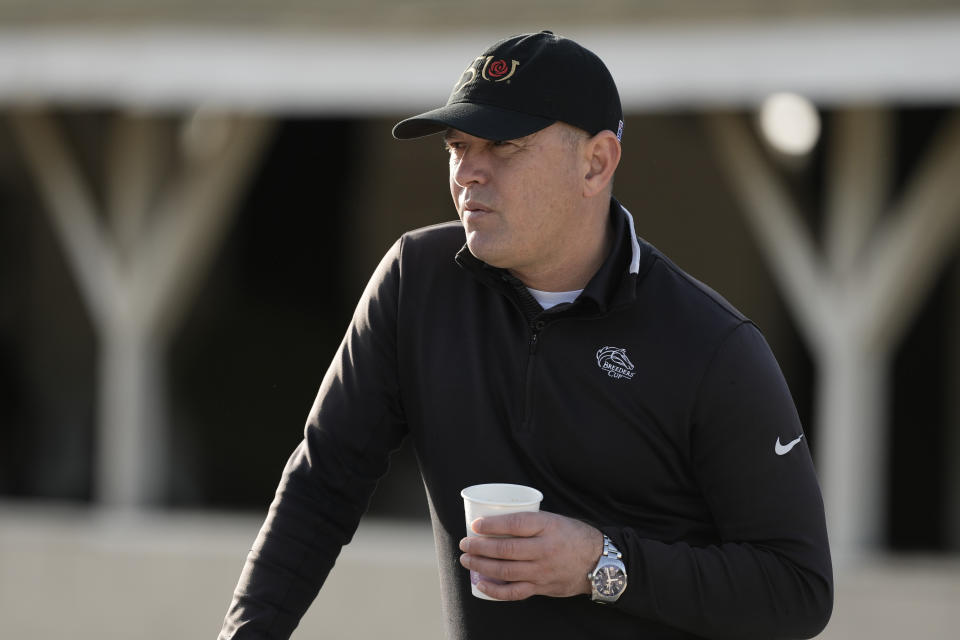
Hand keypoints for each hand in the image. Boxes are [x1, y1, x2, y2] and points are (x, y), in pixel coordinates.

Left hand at [458, 510, 602, 600]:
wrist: (598, 561)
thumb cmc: (571, 535)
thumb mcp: (554, 520)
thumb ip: (529, 522)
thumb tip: (495, 522)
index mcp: (548, 527)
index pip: (516, 524)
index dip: (492, 524)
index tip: (475, 525)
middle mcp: (545, 549)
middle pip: (506, 549)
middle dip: (480, 547)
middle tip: (465, 543)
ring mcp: (542, 571)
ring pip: (506, 571)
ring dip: (481, 566)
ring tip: (467, 560)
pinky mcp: (541, 587)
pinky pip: (514, 592)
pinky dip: (495, 590)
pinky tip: (480, 583)